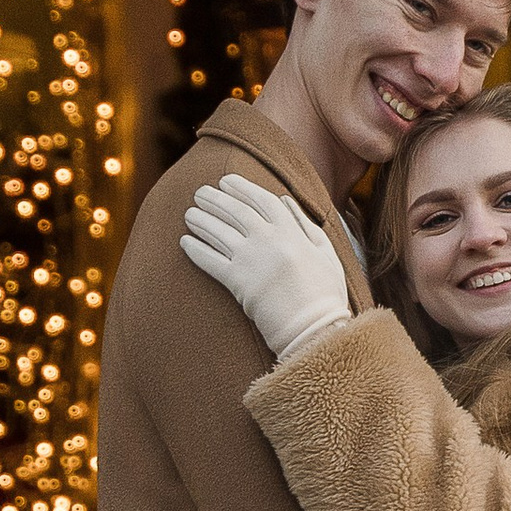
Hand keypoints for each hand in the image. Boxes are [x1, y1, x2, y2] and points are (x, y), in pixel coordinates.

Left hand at [180, 177, 353, 362]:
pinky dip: (195, 249)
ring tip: (189, 214)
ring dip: (200, 220)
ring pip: (218, 231)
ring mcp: (251, 259)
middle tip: (199, 193)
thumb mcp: (325, 252)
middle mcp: (269, 239)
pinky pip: (210, 260)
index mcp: (292, 230)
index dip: (241, 187)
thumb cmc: (325, 294)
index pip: (261, 199)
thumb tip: (284, 199)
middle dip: (215, 199)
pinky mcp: (237, 282)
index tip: (226, 181)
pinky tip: (184, 242)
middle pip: (235, 210)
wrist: (315, 329)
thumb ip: (305, 224)